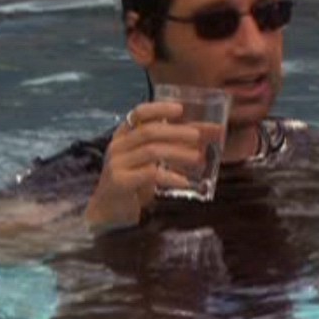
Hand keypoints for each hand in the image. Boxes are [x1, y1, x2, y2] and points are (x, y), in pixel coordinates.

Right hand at [84, 102, 205, 231]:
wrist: (109, 210)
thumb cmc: (135, 182)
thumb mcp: (152, 161)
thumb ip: (173, 146)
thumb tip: (208, 134)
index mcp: (124, 135)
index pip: (139, 114)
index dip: (159, 108)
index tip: (180, 109)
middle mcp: (118, 145)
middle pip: (149, 131)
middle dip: (176, 132)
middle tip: (198, 136)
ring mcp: (116, 163)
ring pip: (151, 151)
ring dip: (177, 153)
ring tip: (197, 157)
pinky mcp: (120, 181)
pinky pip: (150, 174)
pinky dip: (170, 177)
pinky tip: (184, 181)